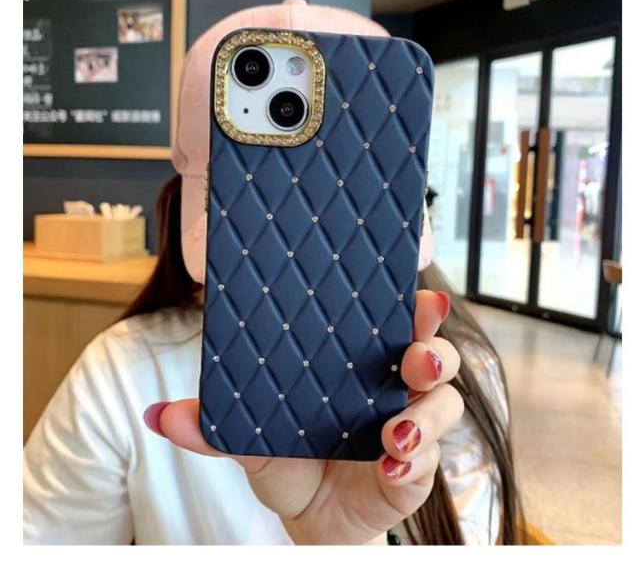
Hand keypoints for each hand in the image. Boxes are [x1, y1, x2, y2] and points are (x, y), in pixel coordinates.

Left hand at [145, 290, 462, 544]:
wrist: (308, 516)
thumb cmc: (289, 459)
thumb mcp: (251, 437)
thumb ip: (213, 426)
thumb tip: (159, 415)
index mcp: (358, 364)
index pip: (392, 324)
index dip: (411, 306)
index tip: (419, 297)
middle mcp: (392, 388)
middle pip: (432, 355)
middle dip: (432, 350)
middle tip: (417, 358)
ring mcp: (411, 427)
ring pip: (445, 404)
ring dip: (428, 413)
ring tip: (396, 432)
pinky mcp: (415, 471)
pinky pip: (429, 461)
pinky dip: (414, 462)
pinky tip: (390, 466)